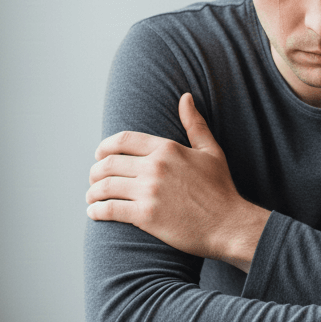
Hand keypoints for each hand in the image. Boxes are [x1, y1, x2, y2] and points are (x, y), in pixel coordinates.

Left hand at [85, 93, 270, 270]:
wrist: (229, 224)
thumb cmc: (221, 188)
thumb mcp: (211, 151)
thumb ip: (195, 124)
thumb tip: (185, 97)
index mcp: (168, 149)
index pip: (123, 140)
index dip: (105, 147)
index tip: (99, 155)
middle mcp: (156, 167)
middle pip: (109, 163)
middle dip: (95, 171)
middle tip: (93, 179)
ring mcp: (150, 191)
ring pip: (105, 186)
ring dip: (92, 192)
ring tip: (91, 197)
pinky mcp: (146, 216)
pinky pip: (110, 209)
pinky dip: (96, 211)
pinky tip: (94, 213)